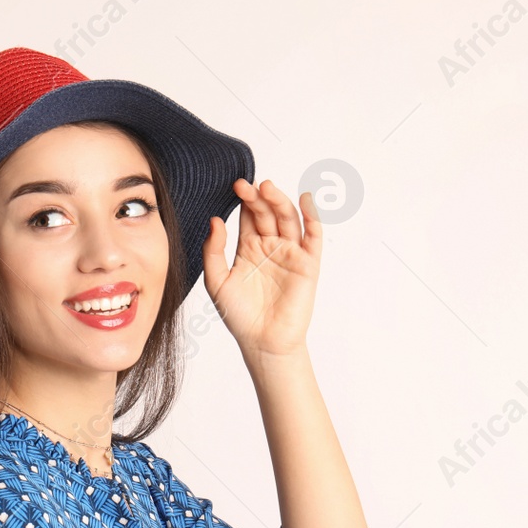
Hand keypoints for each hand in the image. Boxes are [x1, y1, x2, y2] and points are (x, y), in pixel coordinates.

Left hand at [200, 178, 320, 361]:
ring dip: (279, 201)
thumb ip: (213, 251)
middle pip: (268, 213)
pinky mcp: (308, 264)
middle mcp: (271, 247)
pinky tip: (305, 200)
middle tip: (244, 185)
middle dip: (258, 197)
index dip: (244, 200)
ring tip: (267, 188)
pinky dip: (312, 217)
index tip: (235, 186)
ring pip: (288, 219)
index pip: (249, 216)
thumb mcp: (217, 281)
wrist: (262, 342)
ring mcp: (290, 254)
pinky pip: (313, 236)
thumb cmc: (239, 316)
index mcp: (249, 248)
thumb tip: (215, 220)